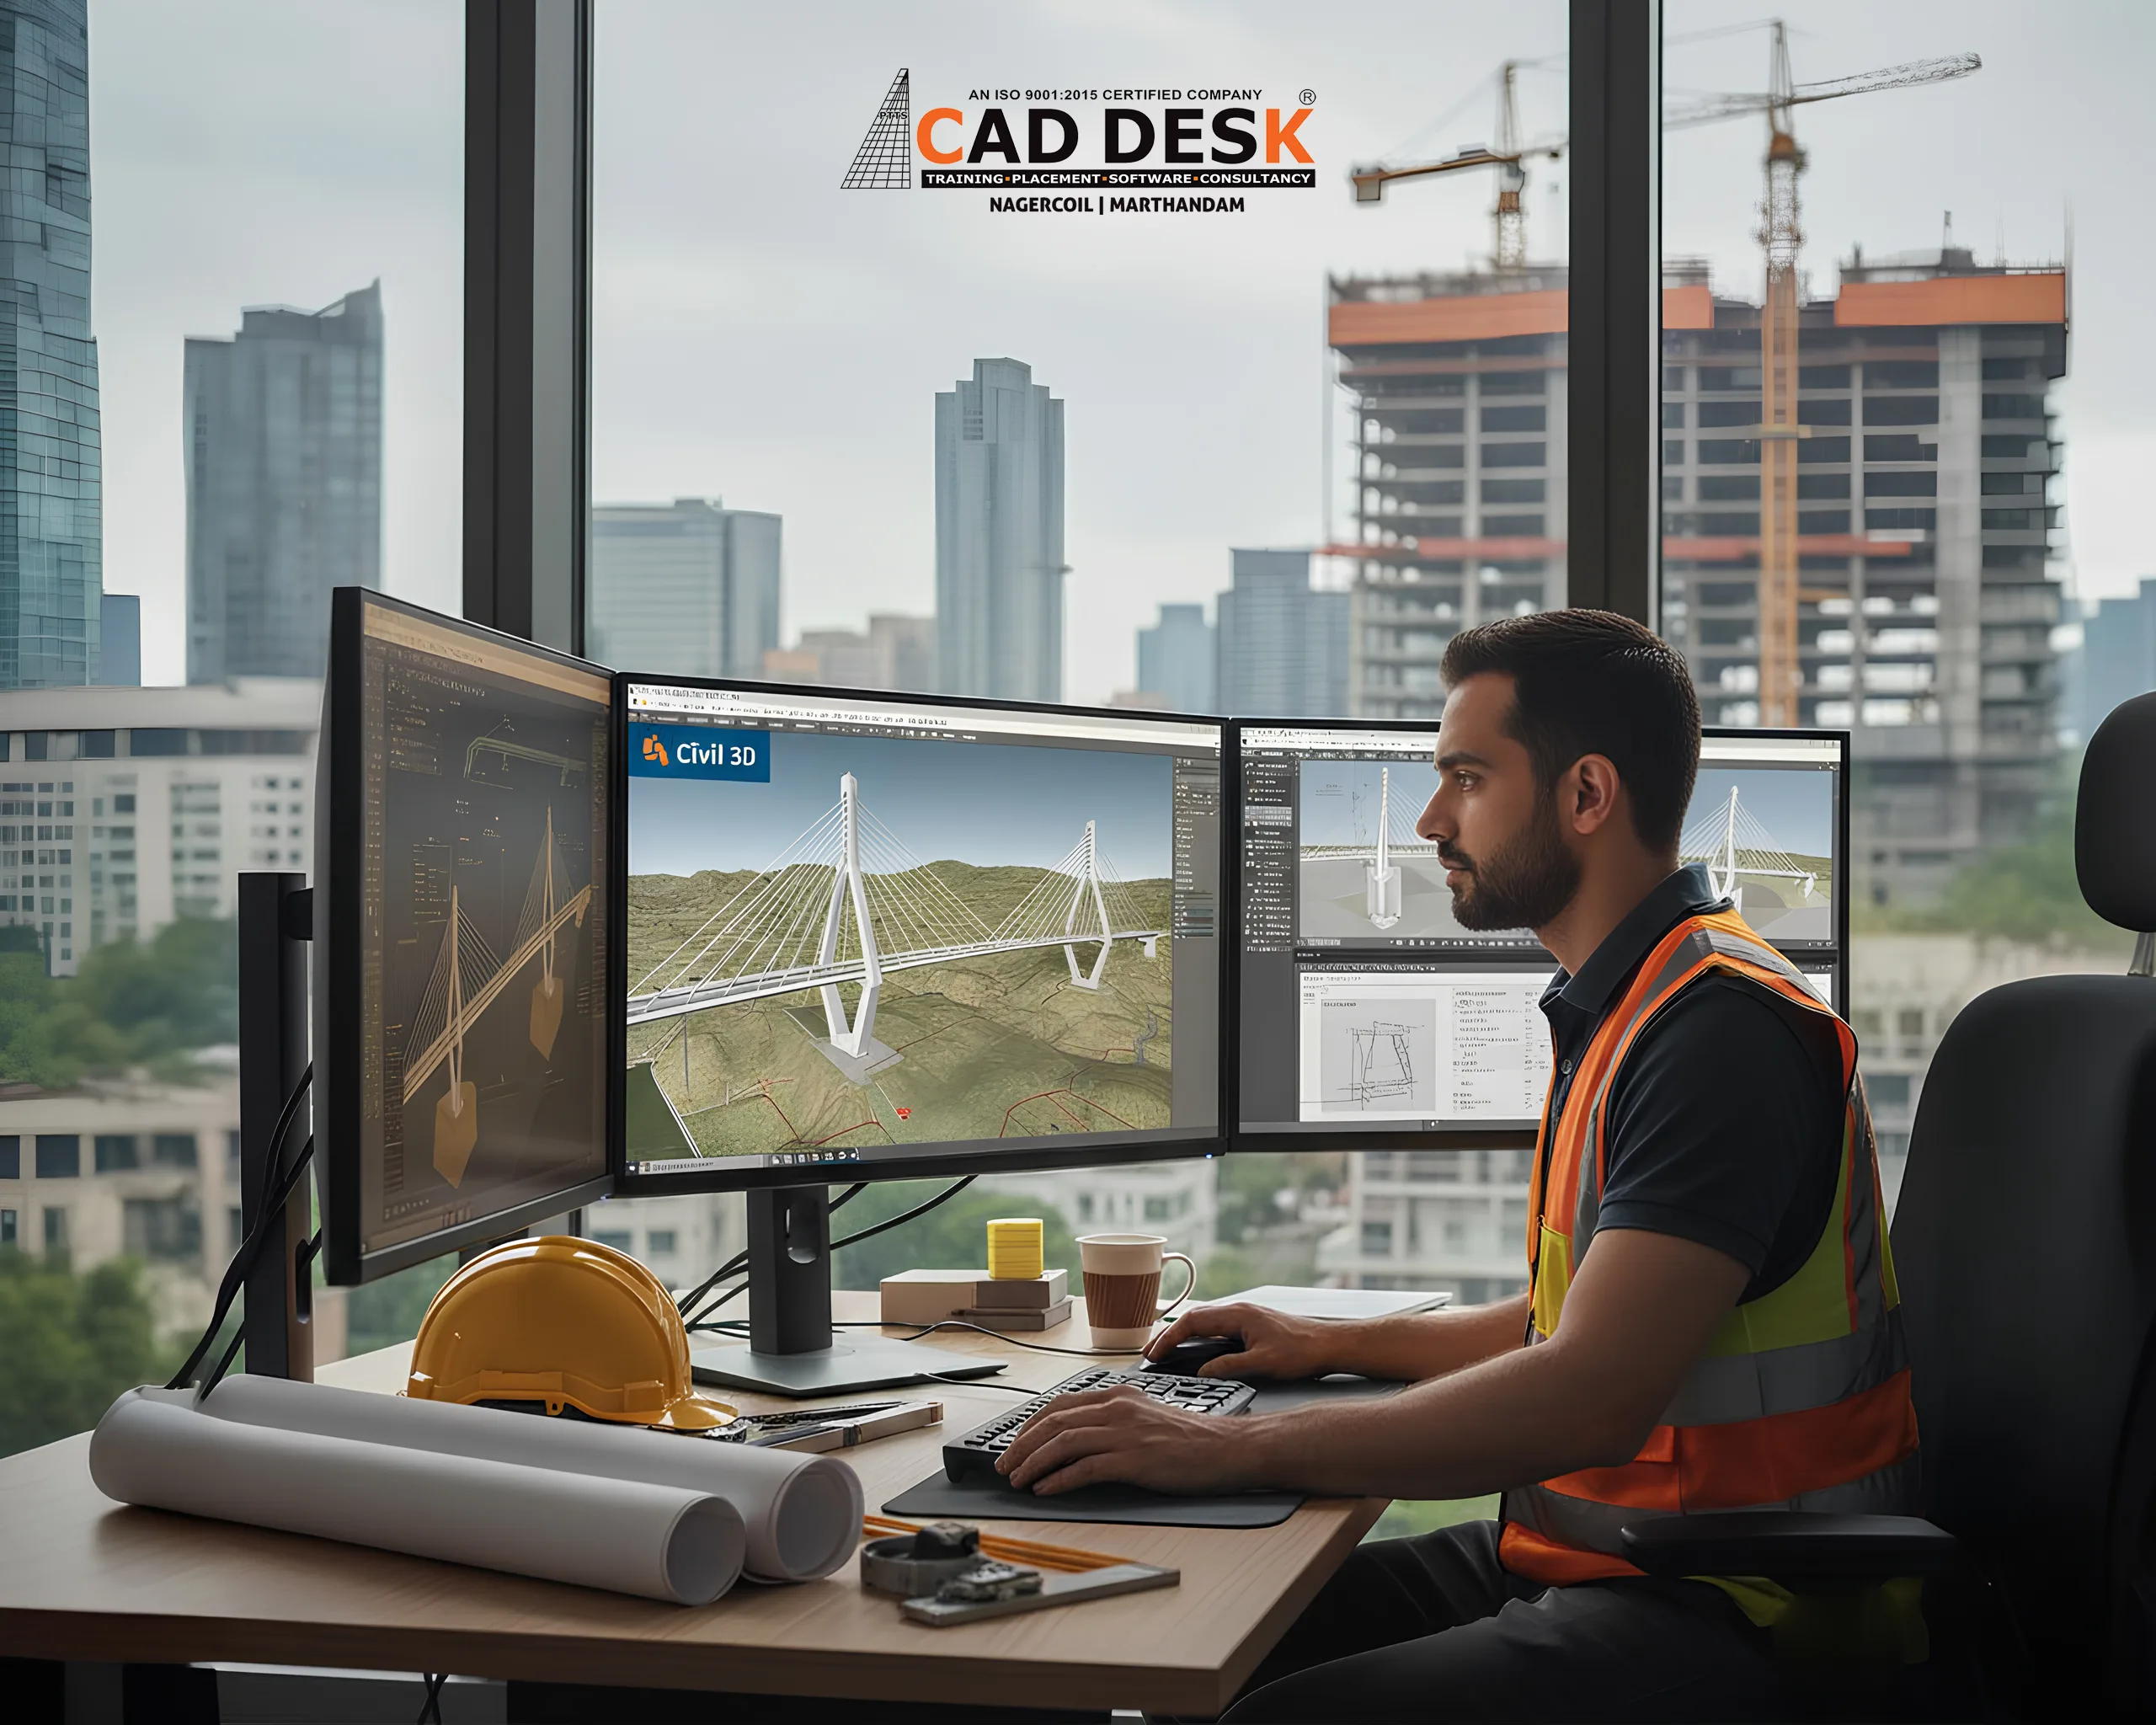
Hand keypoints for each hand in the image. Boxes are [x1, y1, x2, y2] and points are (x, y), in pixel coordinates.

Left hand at [996, 1385, 1257, 1495]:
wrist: (1227, 1448)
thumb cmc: (1190, 1438)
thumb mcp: (1145, 1416)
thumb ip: (1112, 1421)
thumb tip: (1075, 1439)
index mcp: (1117, 1395)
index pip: (1058, 1405)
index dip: (1029, 1426)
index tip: (1014, 1444)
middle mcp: (1117, 1408)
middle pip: (1053, 1422)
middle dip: (1021, 1445)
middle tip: (1005, 1465)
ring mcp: (1125, 1433)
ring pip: (1062, 1443)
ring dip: (1033, 1463)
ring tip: (1018, 1480)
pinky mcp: (1134, 1459)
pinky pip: (1085, 1468)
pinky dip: (1059, 1480)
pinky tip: (1046, 1490)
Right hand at [1142, 1302, 1333, 1380]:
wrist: (1330, 1344)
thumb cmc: (1303, 1350)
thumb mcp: (1263, 1363)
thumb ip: (1229, 1367)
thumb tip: (1202, 1372)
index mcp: (1238, 1314)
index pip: (1193, 1322)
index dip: (1170, 1337)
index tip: (1155, 1353)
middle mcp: (1239, 1311)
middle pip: (1194, 1319)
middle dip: (1170, 1335)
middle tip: (1151, 1353)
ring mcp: (1245, 1317)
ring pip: (1205, 1322)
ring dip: (1183, 1335)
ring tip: (1167, 1352)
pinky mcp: (1252, 1325)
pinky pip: (1217, 1327)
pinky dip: (1199, 1337)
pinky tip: (1196, 1350)